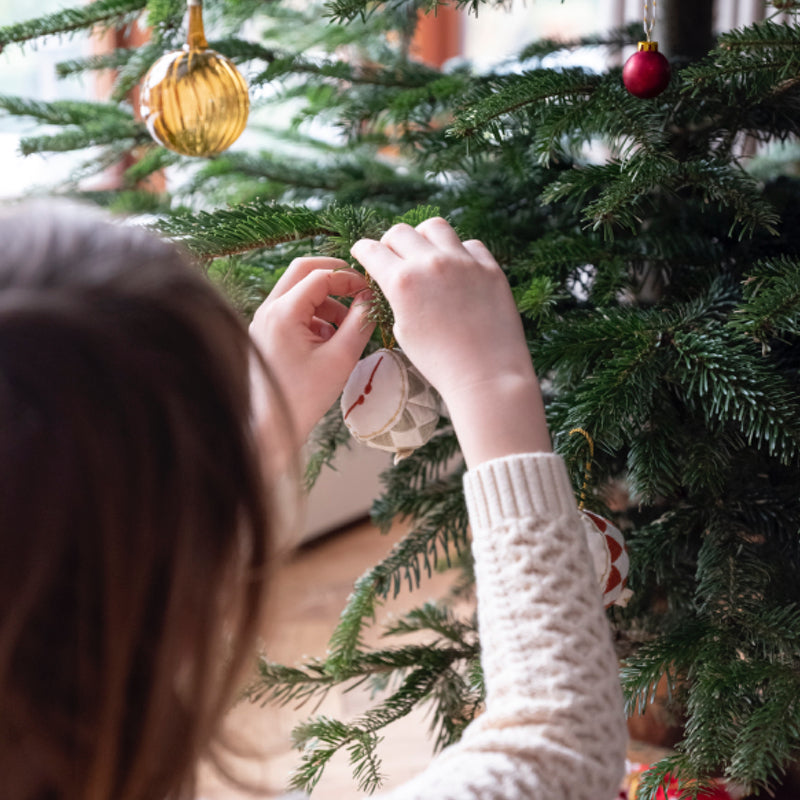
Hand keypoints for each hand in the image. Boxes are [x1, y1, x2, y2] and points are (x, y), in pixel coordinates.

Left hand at [249, 257, 373, 443]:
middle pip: (303, 270)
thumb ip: (359, 323)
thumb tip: (371, 299)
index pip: (321, 275)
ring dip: (326, 298)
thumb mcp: (341, 358)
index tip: (370, 292)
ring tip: (347, 326)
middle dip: (334, 276)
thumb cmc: (304, 396)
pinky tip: (329, 340)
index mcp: (283, 312)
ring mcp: (264, 320)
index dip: (349, 279)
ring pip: (298, 289)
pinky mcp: (266, 332)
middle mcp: (269, 309)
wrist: (270, 426)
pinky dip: (315, 314)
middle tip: (359, 289)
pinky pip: (293, 309)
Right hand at [351, 218, 550, 465]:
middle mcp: (430, 263)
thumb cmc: (440, 362)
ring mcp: (463, 261)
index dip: (363, 250)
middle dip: (390, 243)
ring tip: (426, 254)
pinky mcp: (490, 267)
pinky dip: (459, 252)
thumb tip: (397, 282)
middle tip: (394, 257)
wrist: (486, 375)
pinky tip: (458, 269)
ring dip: (424, 237)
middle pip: (400, 231)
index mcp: (402, 282)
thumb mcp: (404, 330)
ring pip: (435, 227)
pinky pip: (469, 245)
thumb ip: (398, 298)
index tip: (363, 252)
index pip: (372, 250)